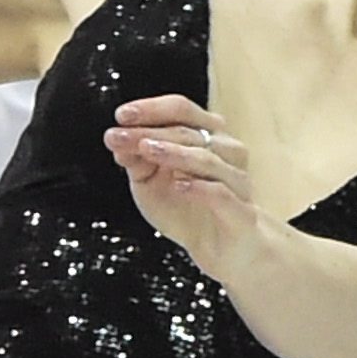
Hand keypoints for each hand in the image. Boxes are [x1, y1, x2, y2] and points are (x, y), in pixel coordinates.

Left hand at [106, 91, 274, 286]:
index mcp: (205, 135)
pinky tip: (178, 186)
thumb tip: (116, 140)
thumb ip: (135, 160)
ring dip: (173, 152)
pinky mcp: (240, 209)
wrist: (221, 248)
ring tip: (146, 150)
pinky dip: (199, 187)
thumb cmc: (188, 209)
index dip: (151, 109)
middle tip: (119, 136)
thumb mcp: (150, 183)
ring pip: (206, 157)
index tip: (122, 115)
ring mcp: (235, 179)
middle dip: (150, 132)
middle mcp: (225, 150)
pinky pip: (221, 193)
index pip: (180, 110)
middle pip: (188, 131)